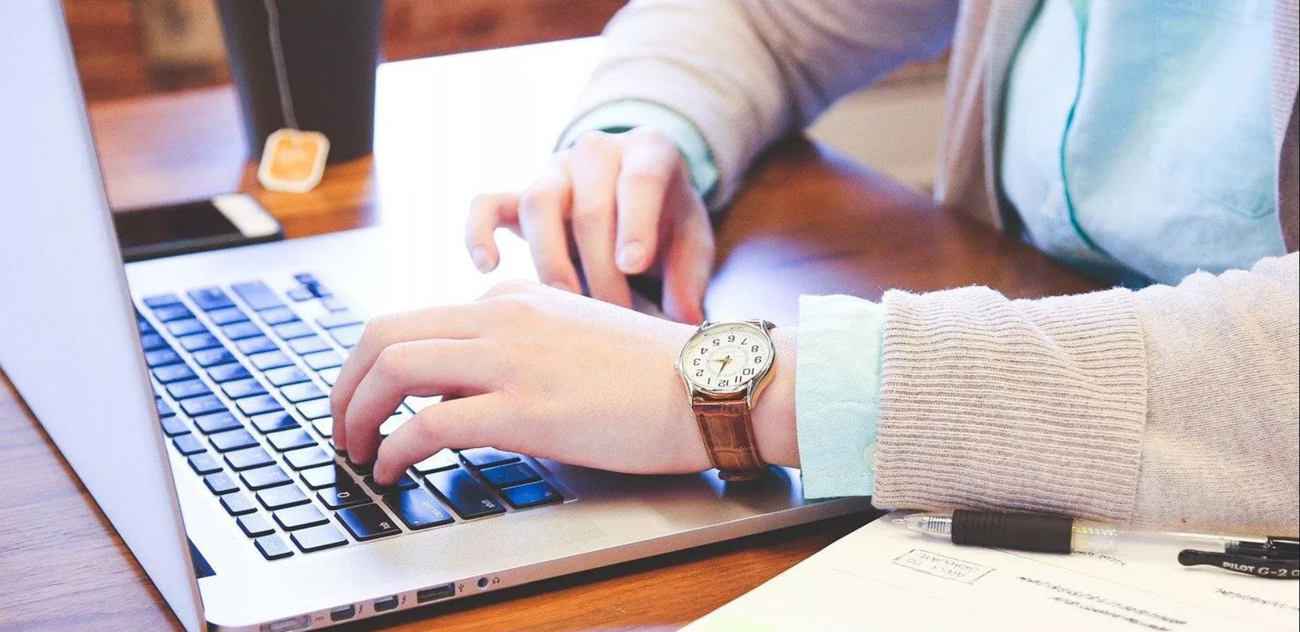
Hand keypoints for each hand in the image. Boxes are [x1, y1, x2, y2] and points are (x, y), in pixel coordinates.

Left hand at [329, 281, 797, 484]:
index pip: (416, 320)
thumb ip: (516, 352)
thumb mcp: (572, 339)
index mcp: (513, 299)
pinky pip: (429, 422)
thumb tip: (460, 394)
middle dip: (346, 384)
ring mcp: (511, 359)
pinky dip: (394, 448)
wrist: (711, 383)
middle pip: (385, 333)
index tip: (368, 400)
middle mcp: (502, 317)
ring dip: (356, 413)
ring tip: (355, 451)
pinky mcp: (525, 408)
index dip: (374, 366)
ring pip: (394, 368)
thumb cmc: (654, 373)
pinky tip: (393, 470)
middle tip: (341, 425)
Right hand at [465, 128, 714, 322]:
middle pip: (589, 206)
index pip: (639, 179)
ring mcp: (554, 171)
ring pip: (538, 203)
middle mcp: (597, 152)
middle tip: (614, 315)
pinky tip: (488, 267)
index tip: (633, 265)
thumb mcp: (692, 240)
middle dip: (601, 268)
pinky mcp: (519, 194)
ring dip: (551, 259)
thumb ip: (690, 277)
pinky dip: (479, 232)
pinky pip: (487, 204)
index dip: (635, 223)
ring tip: (566, 304)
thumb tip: (684, 320)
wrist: (635, 194)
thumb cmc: (667, 221)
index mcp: (649, 151)